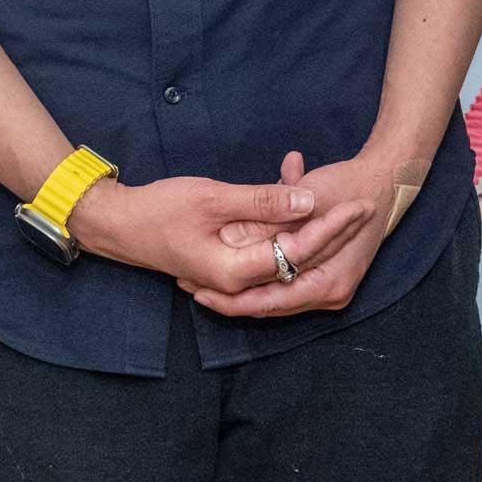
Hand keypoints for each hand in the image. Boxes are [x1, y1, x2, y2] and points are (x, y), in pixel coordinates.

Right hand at [69, 171, 360, 299]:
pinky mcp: (229, 267)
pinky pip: (269, 254)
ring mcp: (233, 278)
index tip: (357, 203)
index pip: (297, 252)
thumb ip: (263, 201)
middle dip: (334, 233)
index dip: (330, 226)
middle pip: (299, 262)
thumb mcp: (213, 197)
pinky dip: (288, 230)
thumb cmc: (158, 209)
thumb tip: (309, 200)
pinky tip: (302, 199)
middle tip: (365, 206)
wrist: (117, 225)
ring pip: (287, 259)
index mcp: (235, 273)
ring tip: (346, 205)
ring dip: (314, 231)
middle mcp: (239, 283)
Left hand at [190, 145, 425, 318]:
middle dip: (229, 298)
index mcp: (328, 282)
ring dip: (239, 289)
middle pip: (269, 305)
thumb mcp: (305, 201)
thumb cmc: (345, 187)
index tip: (197, 289)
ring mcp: (331, 290)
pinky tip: (225, 277)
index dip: (231, 298)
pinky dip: (257, 280)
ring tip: (198, 284)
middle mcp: (331, 294)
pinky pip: (284, 287)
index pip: (269, 302)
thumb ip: (271, 222)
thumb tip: (230, 238)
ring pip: (274, 298)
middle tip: (190, 289)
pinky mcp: (326, 279)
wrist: (382, 182)